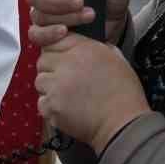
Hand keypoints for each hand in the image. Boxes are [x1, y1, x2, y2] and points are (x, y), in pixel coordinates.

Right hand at [25, 0, 129, 45]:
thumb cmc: (107, 2)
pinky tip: (65, 31)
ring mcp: (44, 14)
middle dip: (57, 0)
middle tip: (79, 1)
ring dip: (63, 15)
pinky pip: (37, 34)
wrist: (112, 28)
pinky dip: (49, 33)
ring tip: (87, 15)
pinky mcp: (45, 34)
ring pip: (39, 14)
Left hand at [32, 28, 148, 152]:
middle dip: (52, 68)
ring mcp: (56, 86)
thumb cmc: (124, 94)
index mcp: (83, 49)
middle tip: (65, 79)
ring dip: (50, 87)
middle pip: (43, 59)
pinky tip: (67, 109)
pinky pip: (41, 102)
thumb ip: (97, 49)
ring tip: (67, 96)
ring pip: (40, 81)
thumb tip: (84, 48)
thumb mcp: (117, 59)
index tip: (62, 59)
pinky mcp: (51, 106)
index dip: (57, 51)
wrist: (122, 123)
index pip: (54, 40)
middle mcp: (67, 64)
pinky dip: (51, 107)